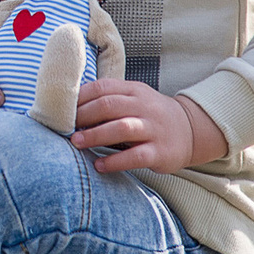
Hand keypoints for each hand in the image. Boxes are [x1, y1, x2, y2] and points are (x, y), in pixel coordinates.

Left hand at [72, 79, 227, 173]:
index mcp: (134, 90)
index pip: (103, 87)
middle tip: (64, 127)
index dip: (80, 97)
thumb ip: (108, 100)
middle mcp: (144, 107)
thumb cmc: (150, 115)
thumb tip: (69, 108)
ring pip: (122, 128)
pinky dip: (115, 161)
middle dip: (84, 116)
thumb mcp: (133, 99)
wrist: (190, 130)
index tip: (62, 109)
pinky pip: (136, 156)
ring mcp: (154, 129)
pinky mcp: (160, 152)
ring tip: (76, 143)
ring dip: (96, 135)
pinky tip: (99, 166)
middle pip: (109, 105)